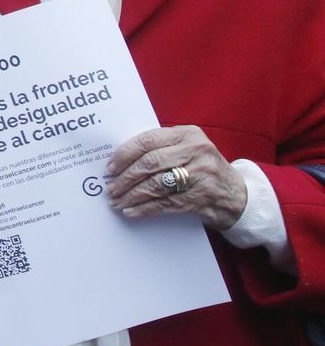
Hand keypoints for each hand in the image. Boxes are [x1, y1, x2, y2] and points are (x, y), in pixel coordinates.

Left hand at [105, 125, 247, 229]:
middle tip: (110, 187)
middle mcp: (196, 151)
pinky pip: (165, 204)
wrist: (237, 194)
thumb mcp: (189, 148)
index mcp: (188, 134)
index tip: (110, 167)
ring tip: (116, 201)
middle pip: (149, 163)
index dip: (124, 155)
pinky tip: (131, 211)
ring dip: (131, 195)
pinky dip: (144, 209)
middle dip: (125, 177)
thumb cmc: (203, 167)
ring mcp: (201, 175)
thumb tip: (121, 159)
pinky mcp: (201, 197)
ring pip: (155, 185)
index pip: (148, 141)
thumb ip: (162, 147)